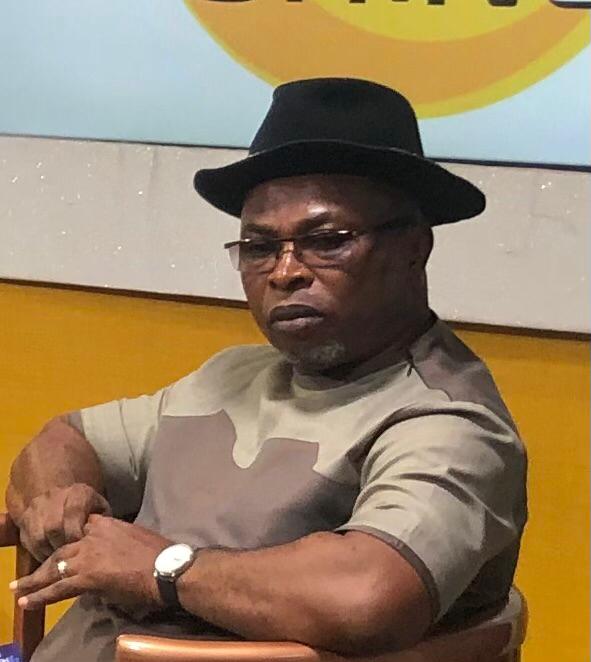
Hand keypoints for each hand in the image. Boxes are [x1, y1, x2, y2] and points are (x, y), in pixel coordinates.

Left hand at [11, 515, 171, 610]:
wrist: (167, 567)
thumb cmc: (160, 555)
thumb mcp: (135, 538)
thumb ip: (116, 544)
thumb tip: (109, 559)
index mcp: (107, 524)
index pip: (79, 528)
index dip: (69, 539)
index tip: (63, 546)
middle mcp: (93, 535)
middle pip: (61, 547)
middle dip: (44, 560)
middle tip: (31, 573)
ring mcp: (88, 555)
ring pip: (54, 567)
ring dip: (35, 579)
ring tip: (19, 588)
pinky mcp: (87, 577)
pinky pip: (58, 587)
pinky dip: (41, 595)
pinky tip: (29, 602)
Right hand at [16, 484, 110, 561]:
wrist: (66, 495)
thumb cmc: (90, 509)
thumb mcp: (100, 510)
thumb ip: (101, 523)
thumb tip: (100, 542)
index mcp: (79, 492)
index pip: (73, 512)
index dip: (76, 533)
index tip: (81, 547)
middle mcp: (55, 496)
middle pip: (54, 527)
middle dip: (62, 546)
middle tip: (70, 558)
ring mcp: (37, 506)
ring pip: (39, 537)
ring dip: (49, 552)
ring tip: (60, 560)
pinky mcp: (24, 518)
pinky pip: (28, 541)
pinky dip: (39, 553)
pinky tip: (50, 556)